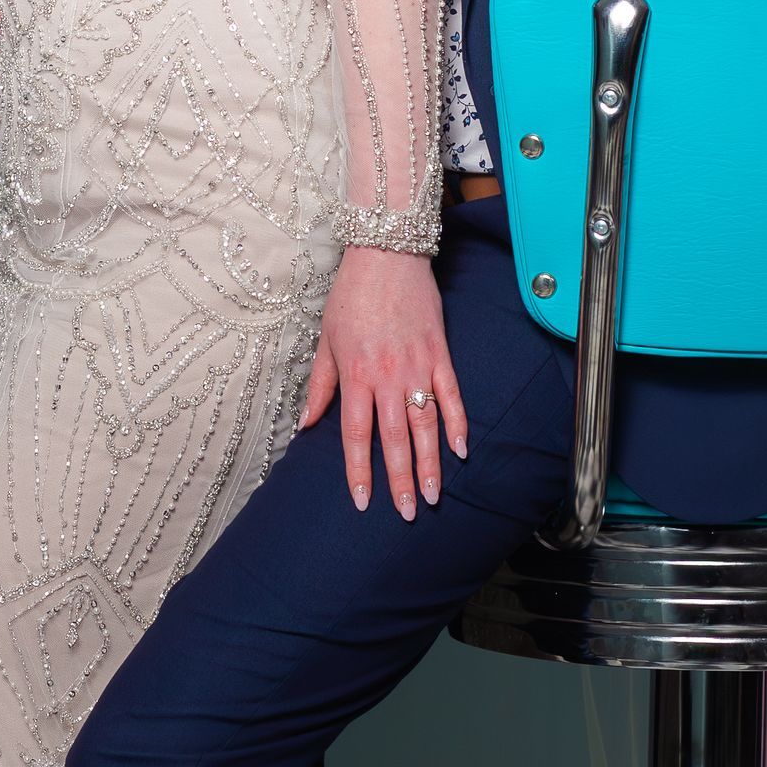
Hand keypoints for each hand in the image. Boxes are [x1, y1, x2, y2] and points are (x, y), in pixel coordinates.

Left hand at [298, 248, 466, 516]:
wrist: (386, 254)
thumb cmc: (351, 295)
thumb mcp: (325, 338)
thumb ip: (321, 384)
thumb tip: (305, 424)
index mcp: (355, 374)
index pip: (355, 434)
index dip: (359, 471)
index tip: (363, 502)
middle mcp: (387, 376)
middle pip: (394, 439)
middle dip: (399, 480)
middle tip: (407, 513)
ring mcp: (417, 366)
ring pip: (426, 424)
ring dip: (430, 463)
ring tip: (432, 495)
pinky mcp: (440, 353)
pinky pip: (452, 395)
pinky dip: (458, 424)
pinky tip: (461, 451)